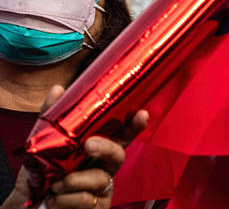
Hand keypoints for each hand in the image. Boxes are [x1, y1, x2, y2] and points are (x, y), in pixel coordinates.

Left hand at [1, 86, 148, 208]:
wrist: (28, 206)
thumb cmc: (41, 177)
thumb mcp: (41, 145)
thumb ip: (51, 119)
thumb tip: (59, 90)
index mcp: (96, 153)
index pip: (119, 137)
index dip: (133, 126)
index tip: (140, 114)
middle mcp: (102, 170)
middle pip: (118, 155)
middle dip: (105, 148)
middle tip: (89, 145)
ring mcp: (101, 191)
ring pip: (99, 179)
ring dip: (72, 181)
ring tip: (54, 185)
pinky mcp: (96, 208)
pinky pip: (86, 199)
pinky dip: (65, 199)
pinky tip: (55, 199)